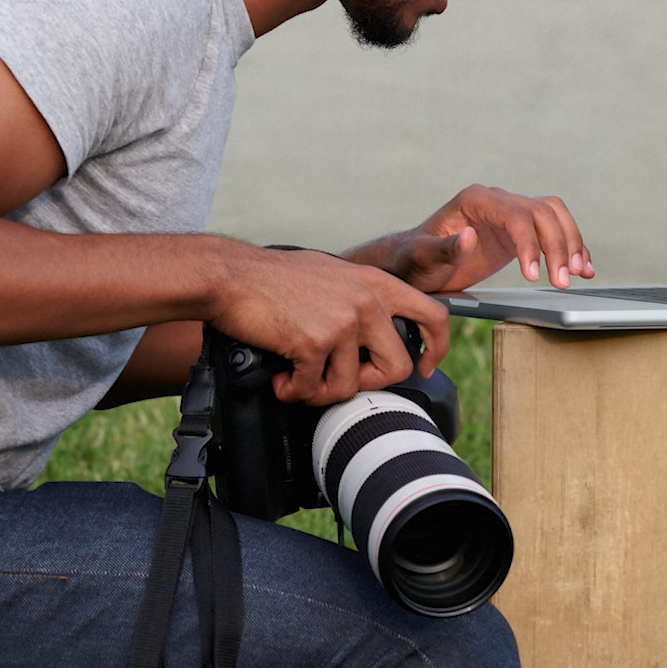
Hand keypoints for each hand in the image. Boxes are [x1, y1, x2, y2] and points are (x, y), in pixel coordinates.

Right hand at [209, 247, 449, 405]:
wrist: (230, 276)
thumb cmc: (273, 279)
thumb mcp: (332, 276)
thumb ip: (360, 300)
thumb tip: (373, 339)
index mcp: (374, 283)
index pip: (433, 314)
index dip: (436, 348)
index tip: (422, 367)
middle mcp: (365, 301)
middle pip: (397, 366)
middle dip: (365, 384)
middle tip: (335, 378)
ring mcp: (342, 321)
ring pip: (350, 386)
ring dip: (320, 391)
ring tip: (297, 378)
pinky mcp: (315, 342)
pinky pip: (313, 388)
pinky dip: (293, 391)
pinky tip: (281, 378)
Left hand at [346, 184, 593, 292]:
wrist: (414, 265)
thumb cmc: (414, 260)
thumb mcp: (423, 258)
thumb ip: (444, 248)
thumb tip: (469, 235)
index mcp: (475, 200)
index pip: (516, 215)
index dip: (530, 243)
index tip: (534, 276)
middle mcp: (496, 201)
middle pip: (541, 213)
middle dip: (557, 246)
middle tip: (562, 281)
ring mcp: (509, 214)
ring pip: (553, 217)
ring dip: (571, 243)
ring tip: (579, 274)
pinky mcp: (518, 232)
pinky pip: (552, 230)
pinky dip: (570, 247)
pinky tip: (582, 268)